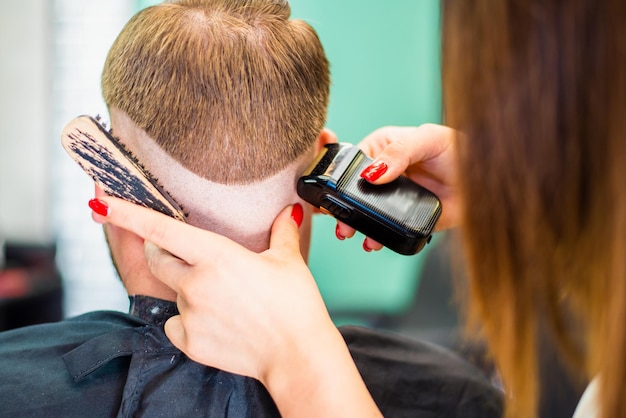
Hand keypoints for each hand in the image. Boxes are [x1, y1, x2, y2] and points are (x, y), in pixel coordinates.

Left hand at [89, 197, 380, 416]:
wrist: (297, 355)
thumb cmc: (295, 306)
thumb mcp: (288, 262)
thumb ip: (282, 231)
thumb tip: (289, 210)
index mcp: (216, 256)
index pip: (160, 230)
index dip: (127, 214)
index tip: (102, 203)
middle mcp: (195, 284)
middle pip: (157, 259)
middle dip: (162, 251)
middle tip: (188, 255)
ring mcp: (189, 315)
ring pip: (172, 292)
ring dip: (186, 289)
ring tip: (223, 300)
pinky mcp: (189, 342)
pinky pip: (175, 323)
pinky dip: (187, 320)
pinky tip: (215, 322)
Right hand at [336, 124, 459, 250]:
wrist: (486, 179)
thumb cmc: (459, 150)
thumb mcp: (428, 139)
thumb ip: (399, 152)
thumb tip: (372, 173)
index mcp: (383, 149)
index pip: (353, 164)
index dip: (343, 179)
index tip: (335, 193)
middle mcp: (384, 175)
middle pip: (354, 192)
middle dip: (343, 207)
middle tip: (340, 220)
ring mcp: (392, 198)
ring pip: (366, 213)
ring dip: (356, 225)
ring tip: (352, 234)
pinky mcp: (404, 218)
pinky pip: (385, 229)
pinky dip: (376, 237)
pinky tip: (373, 241)